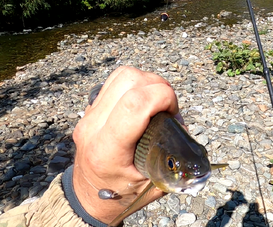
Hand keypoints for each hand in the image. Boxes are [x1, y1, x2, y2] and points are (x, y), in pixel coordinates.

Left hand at [72, 66, 179, 222]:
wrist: (88, 199)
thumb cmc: (120, 196)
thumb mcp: (152, 185)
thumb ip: (172, 160)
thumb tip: (184, 131)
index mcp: (108, 150)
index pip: (134, 103)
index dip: (163, 97)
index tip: (174, 113)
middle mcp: (94, 127)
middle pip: (129, 80)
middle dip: (159, 86)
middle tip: (169, 110)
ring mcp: (89, 115)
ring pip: (122, 75)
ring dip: (147, 82)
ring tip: (158, 103)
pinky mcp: (90, 109)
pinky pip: (115, 81)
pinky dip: (136, 85)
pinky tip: (144, 103)